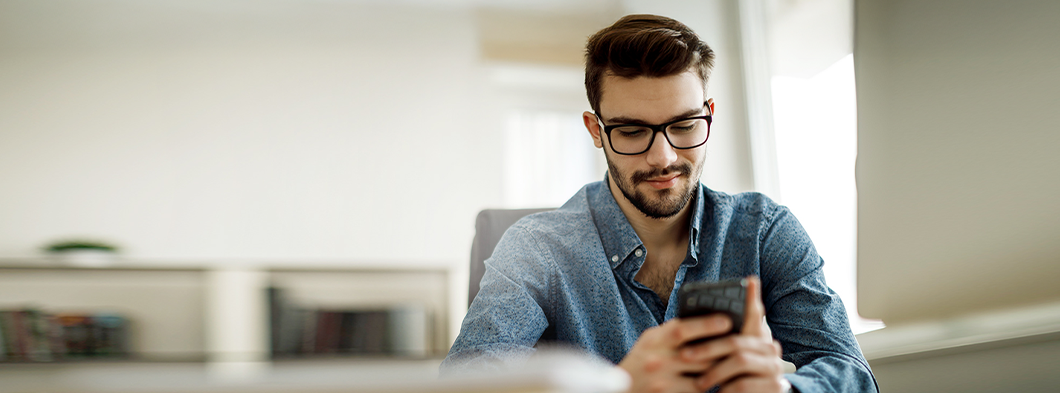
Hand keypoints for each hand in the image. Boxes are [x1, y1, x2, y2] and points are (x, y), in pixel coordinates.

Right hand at [618, 313, 733, 392]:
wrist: (623, 392)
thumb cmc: (643, 362)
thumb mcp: (651, 342)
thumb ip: (673, 333)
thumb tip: (708, 320)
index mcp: (653, 341)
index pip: (681, 329)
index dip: (705, 324)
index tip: (727, 321)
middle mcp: (656, 361)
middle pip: (699, 355)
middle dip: (720, 351)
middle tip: (740, 345)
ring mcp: (662, 382)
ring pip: (702, 376)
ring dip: (717, 371)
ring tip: (731, 364)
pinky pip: (697, 392)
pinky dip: (707, 387)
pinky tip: (715, 382)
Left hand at [680, 276, 789, 392]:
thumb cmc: (733, 372)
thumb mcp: (729, 349)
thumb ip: (730, 325)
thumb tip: (749, 282)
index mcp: (761, 336)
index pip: (753, 314)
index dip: (746, 300)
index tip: (737, 290)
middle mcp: (772, 350)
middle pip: (736, 341)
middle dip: (707, 349)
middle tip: (685, 355)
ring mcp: (775, 369)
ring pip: (739, 361)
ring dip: (715, 372)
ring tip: (698, 381)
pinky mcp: (774, 388)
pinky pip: (743, 385)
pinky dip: (726, 389)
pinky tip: (717, 392)